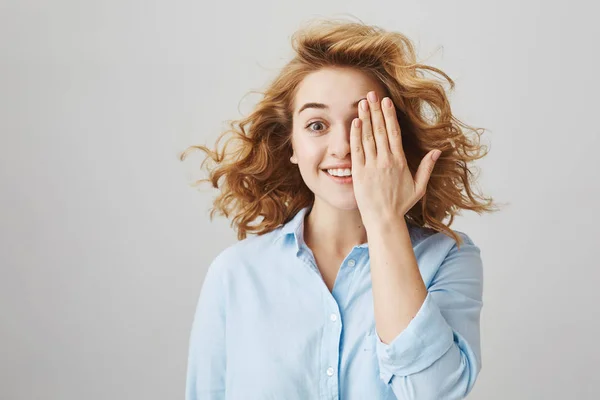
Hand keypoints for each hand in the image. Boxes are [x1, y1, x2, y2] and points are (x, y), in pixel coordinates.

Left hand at [350, 91, 440, 227]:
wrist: (383, 219)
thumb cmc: (400, 204)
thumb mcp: (418, 187)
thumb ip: (427, 167)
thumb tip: (438, 150)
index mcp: (400, 161)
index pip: (394, 132)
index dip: (389, 115)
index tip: (387, 101)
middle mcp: (386, 160)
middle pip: (380, 130)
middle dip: (376, 110)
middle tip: (372, 94)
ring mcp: (372, 166)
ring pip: (368, 137)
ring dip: (365, 118)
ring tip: (363, 102)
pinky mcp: (359, 172)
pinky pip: (358, 150)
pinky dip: (356, 135)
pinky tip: (355, 122)